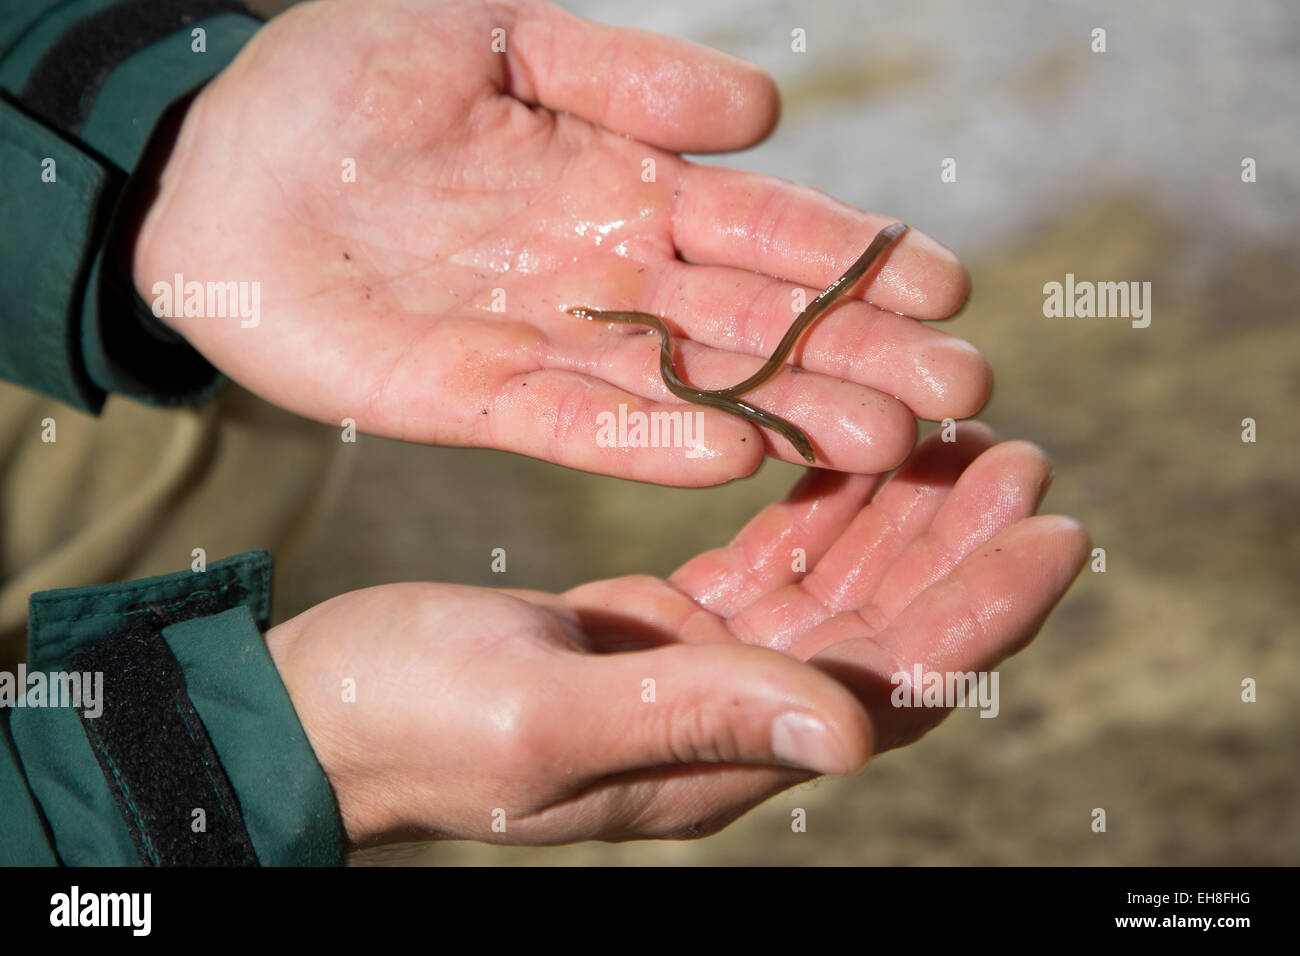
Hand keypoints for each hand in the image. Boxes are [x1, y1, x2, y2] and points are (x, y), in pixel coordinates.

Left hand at [132, 0, 985, 484]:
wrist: (216, 160)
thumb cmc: (347, 81)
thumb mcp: (492, 32)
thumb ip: (621, 72)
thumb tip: (764, 112)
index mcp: (623, 188)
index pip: (762, 229)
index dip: (852, 255)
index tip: (945, 285)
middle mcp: (607, 276)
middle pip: (754, 322)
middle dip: (857, 353)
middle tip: (960, 390)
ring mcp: (547, 342)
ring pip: (689, 383)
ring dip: (787, 411)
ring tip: (887, 439)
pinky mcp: (472, 397)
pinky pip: (574, 420)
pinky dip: (650, 437)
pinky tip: (732, 453)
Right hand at [265, 425, 1086, 845]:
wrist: (324, 712)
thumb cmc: (412, 722)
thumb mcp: (546, 721)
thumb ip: (693, 715)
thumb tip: (853, 730)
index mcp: (722, 756)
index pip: (890, 688)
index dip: (978, 613)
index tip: (1053, 529)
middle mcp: (732, 717)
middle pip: (882, 632)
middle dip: (959, 549)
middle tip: (1022, 454)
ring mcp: (700, 668)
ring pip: (834, 591)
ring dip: (899, 519)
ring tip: (957, 436)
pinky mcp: (661, 624)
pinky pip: (769, 562)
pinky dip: (816, 507)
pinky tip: (846, 451)